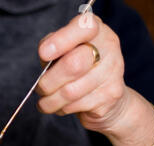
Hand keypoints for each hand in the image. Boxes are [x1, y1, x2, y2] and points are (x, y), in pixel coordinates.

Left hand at [36, 14, 129, 135]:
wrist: (108, 99)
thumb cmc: (78, 69)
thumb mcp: (63, 52)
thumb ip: (52, 47)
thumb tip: (46, 55)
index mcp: (96, 31)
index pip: (84, 27)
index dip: (61, 40)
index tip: (44, 54)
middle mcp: (109, 47)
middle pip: (73, 64)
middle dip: (48, 82)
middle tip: (40, 88)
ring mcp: (113, 72)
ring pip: (70, 91)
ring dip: (50, 101)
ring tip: (46, 102)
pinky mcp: (111, 95)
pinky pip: (76, 106)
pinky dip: (61, 109)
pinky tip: (62, 106)